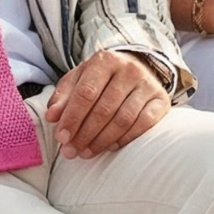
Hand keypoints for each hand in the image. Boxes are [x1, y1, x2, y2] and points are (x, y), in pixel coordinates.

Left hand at [45, 49, 169, 158]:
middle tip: (71, 151)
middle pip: (104, 109)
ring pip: (123, 119)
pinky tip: (110, 147)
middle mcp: (129, 70)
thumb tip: (52, 117)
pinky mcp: (161, 100)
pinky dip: (125, 139)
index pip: (86, 93)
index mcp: (105, 61)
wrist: (137, 67)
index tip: (61, 137)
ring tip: (86, 153)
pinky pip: (144, 125)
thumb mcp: (79, 80)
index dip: (72, 117)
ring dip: (102, 140)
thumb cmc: (101, 78)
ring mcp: (147, 85)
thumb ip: (63, 96)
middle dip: (85, 134)